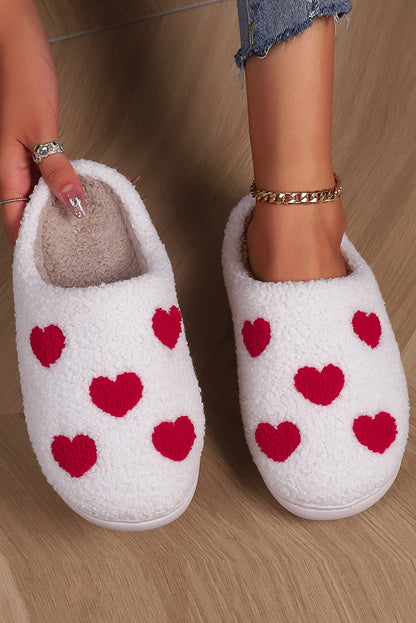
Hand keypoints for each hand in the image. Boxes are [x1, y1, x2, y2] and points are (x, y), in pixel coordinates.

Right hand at [0, 0, 86, 245]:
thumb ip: (56, 168)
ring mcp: (25, 159)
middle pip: (27, 214)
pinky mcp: (38, 147)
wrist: (19, 42)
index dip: (27, 248)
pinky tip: (78, 199)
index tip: (45, 271)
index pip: (14, 222)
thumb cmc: (23, 78)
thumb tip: (72, 205)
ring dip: (57, 215)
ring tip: (79, 237)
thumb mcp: (42, 129)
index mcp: (8, 170)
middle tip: (70, 260)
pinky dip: (63, 192)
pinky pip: (48, 179)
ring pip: (39, 198)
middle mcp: (15, 169)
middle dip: (46, 237)